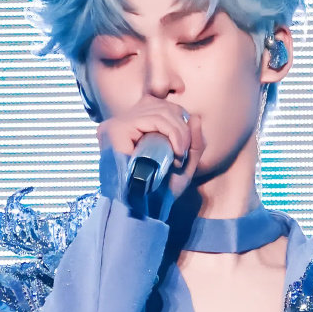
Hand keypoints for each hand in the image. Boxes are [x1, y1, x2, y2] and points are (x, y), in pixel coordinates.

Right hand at [96, 97, 205, 218]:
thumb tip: (196, 117)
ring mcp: (116, 125)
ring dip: (180, 132)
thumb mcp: (185, 165)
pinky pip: (153, 119)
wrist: (146, 211)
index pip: (157, 100)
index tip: (183, 131)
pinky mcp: (116, 130)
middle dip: (182, 127)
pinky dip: (172, 133)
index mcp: (134, 127)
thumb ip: (194, 143)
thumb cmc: (162, 192)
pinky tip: (176, 153)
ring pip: (160, 110)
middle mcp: (122, 122)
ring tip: (180, 156)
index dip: (174, 106)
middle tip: (184, 154)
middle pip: (162, 105)